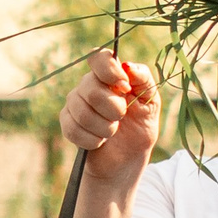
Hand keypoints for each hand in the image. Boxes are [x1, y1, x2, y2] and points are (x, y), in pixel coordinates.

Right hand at [59, 49, 159, 190]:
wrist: (127, 160)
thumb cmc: (140, 127)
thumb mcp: (150, 103)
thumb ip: (143, 80)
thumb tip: (128, 66)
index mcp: (110, 75)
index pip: (98, 57)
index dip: (109, 71)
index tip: (125, 87)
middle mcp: (89, 85)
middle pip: (91, 88)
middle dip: (113, 109)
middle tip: (121, 118)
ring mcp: (75, 103)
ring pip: (82, 111)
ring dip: (104, 128)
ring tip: (112, 132)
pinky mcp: (67, 123)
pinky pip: (72, 129)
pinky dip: (92, 140)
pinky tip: (99, 142)